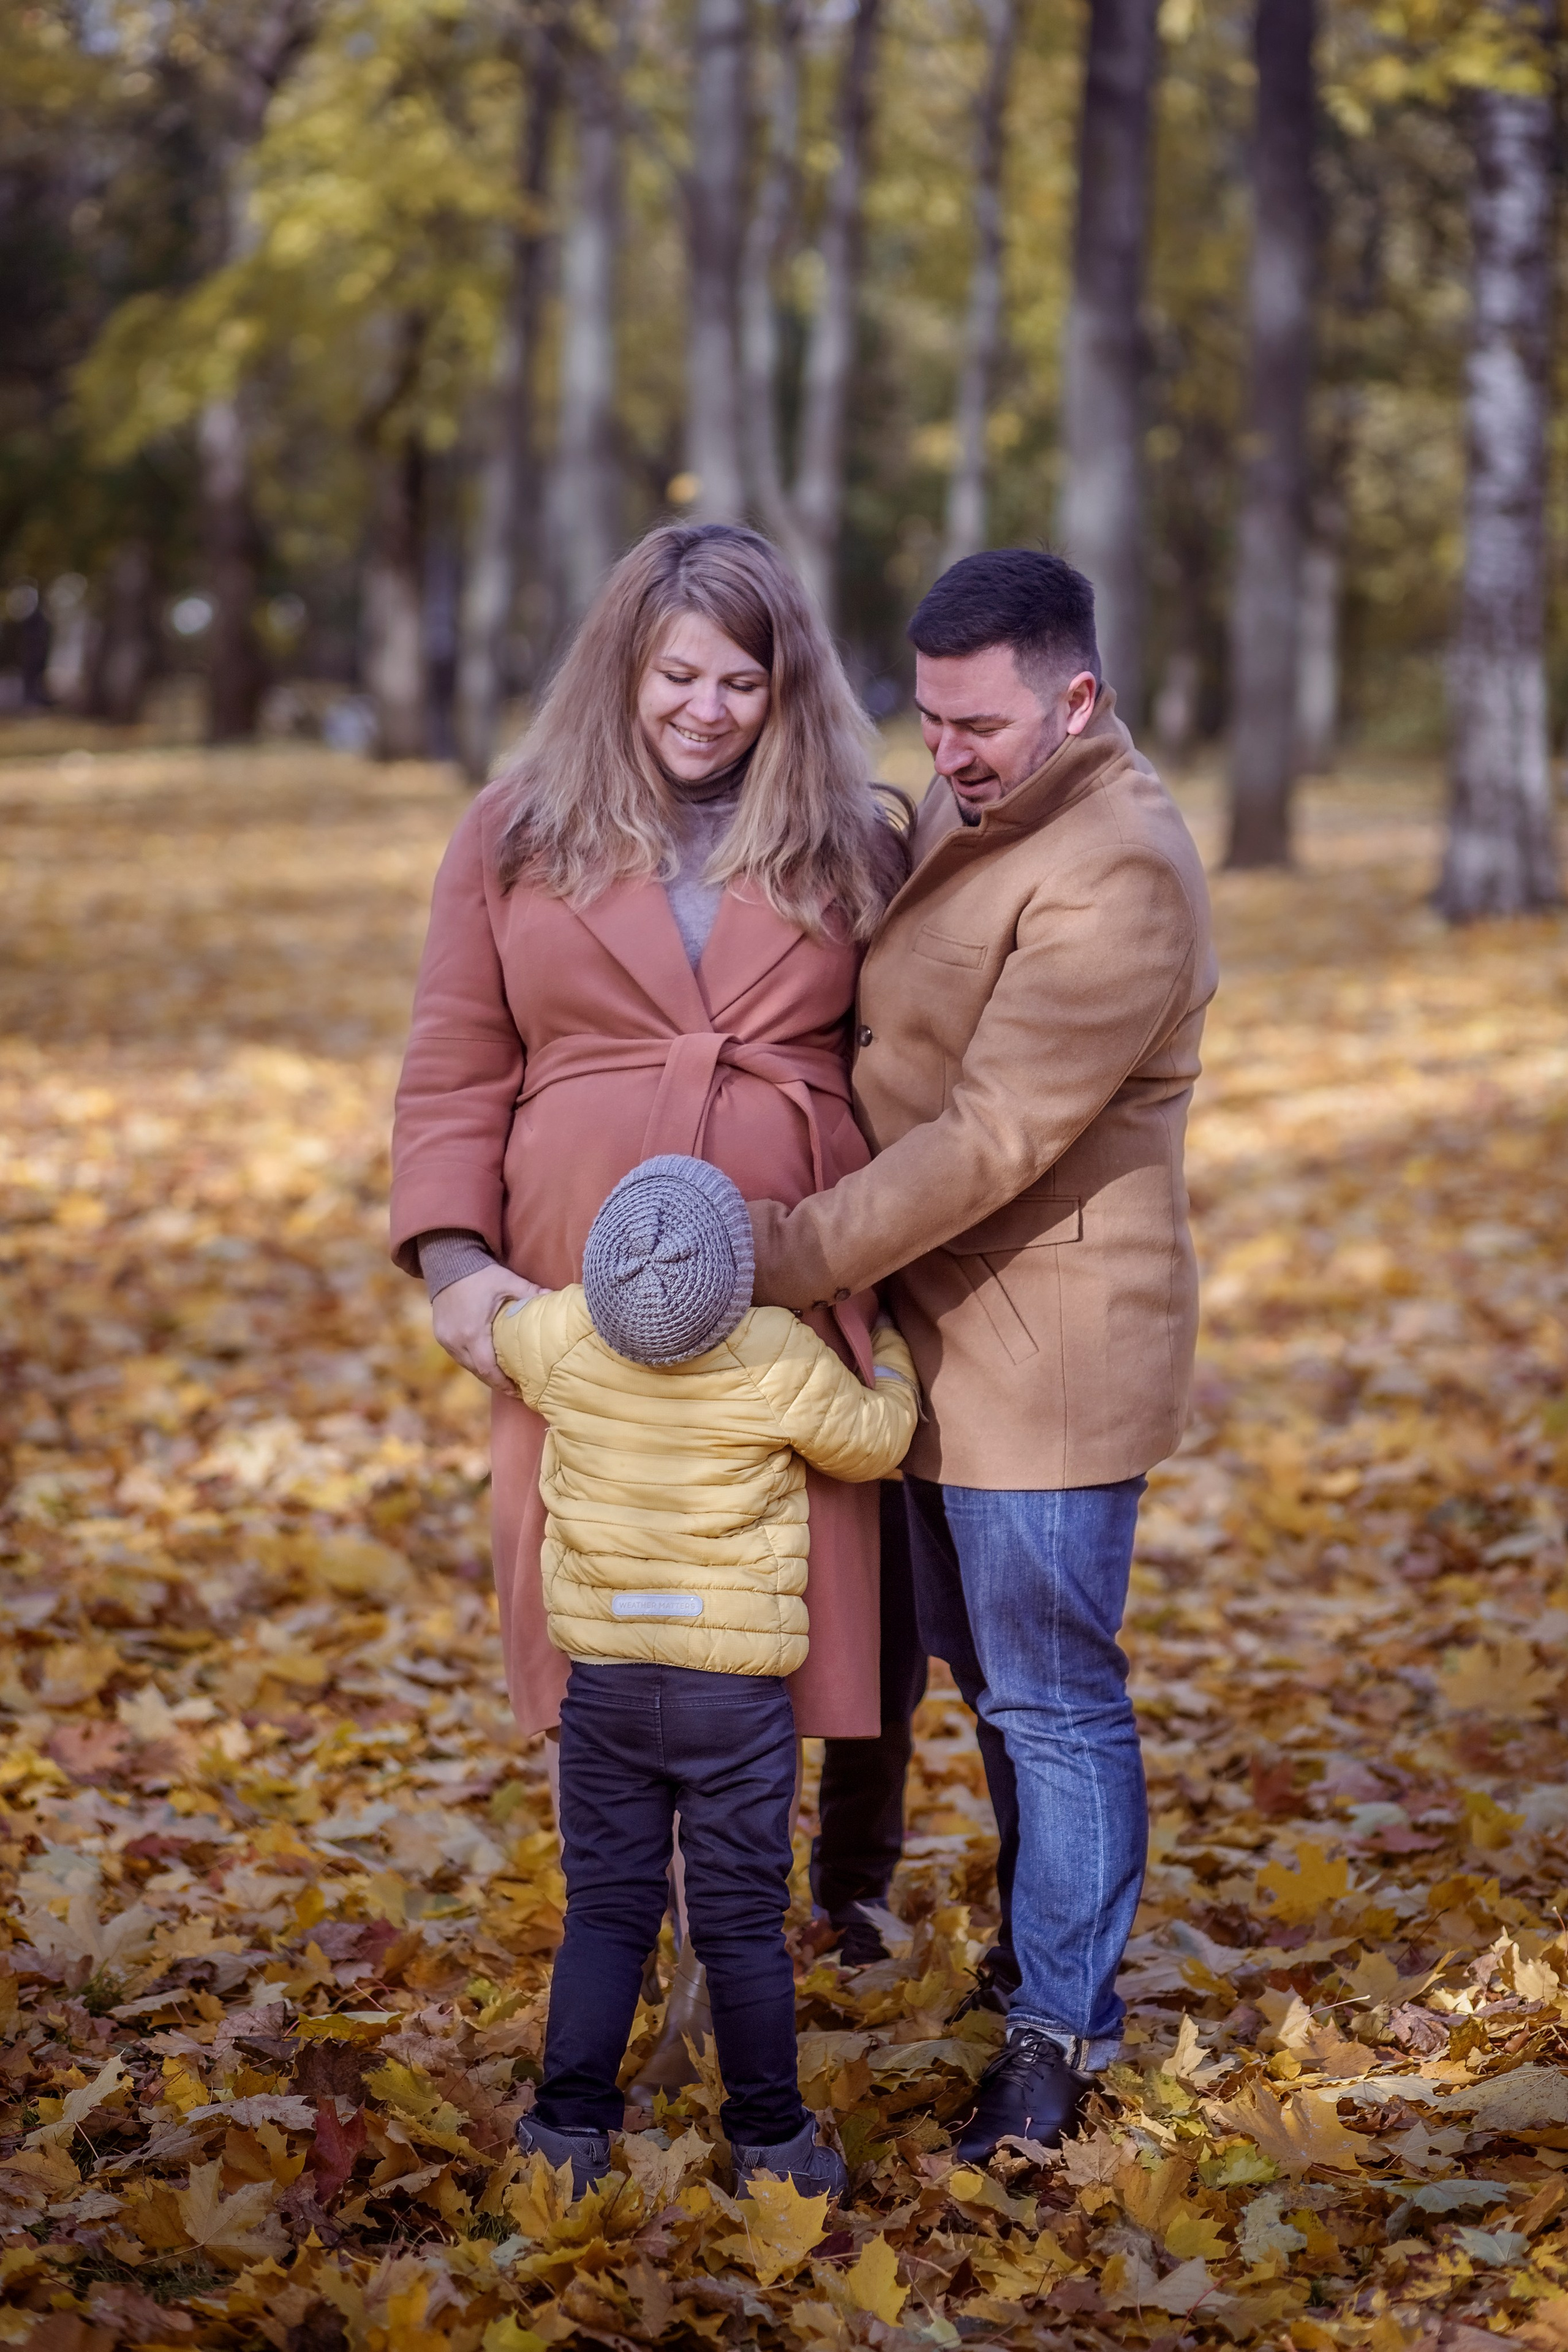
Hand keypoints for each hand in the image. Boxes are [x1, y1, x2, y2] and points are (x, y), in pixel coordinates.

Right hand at [431, 1261, 542, 1393]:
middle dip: (496, 1382)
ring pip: (467, 1366)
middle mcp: (456, 1340)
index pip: (488, 1369)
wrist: (447, 1262)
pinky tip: (487, 1361)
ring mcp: (445, 1339)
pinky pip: (459, 1356)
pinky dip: (473, 1361)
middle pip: (478, 1372)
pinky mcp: (440, 1335)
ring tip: (504, 1378)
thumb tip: (554, 1296)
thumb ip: (531, 1292)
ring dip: (484, 1373)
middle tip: (516, 1389)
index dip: (503, 1384)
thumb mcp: (507, 1281)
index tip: (519, 1391)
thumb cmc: (479, 1273)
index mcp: (473, 1332)